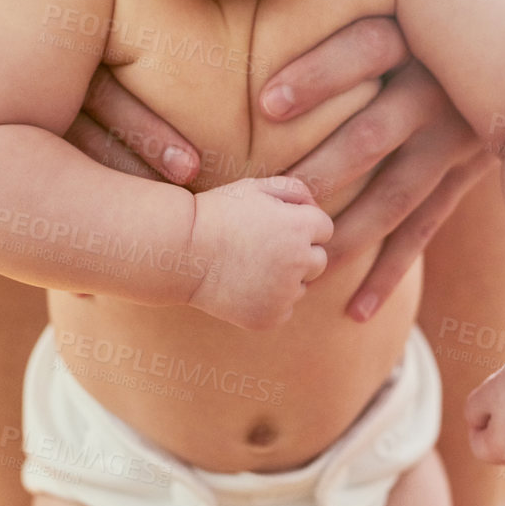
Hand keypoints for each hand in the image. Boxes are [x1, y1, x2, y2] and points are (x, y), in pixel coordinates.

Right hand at [185, 177, 331, 330]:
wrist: (181, 251)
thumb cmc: (217, 213)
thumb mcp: (254, 187)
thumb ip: (294, 190)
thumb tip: (316, 208)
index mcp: (300, 227)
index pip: (324, 229)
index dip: (299, 224)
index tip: (273, 225)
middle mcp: (298, 262)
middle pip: (319, 260)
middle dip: (298, 252)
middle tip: (261, 247)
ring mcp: (284, 294)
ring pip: (301, 286)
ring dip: (285, 278)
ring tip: (249, 265)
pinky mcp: (269, 318)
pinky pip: (284, 308)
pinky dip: (270, 301)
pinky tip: (243, 286)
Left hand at [261, 18, 495, 321]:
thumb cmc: (433, 3)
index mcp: (419, 36)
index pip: (366, 47)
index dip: (318, 73)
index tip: (265, 103)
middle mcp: (440, 90)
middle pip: (374, 131)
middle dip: (321, 168)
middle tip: (271, 199)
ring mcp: (456, 141)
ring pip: (396, 194)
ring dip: (348, 230)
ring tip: (302, 261)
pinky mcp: (464, 177)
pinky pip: (425, 230)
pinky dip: (391, 271)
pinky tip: (355, 310)